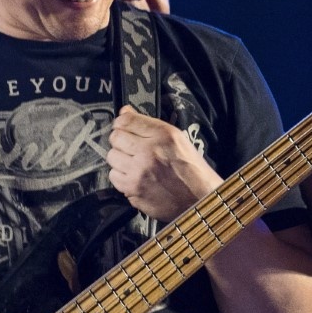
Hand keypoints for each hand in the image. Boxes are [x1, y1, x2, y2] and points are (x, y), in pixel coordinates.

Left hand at [106, 105, 221, 220]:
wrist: (199, 199)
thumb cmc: (191, 170)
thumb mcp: (177, 139)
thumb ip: (149, 125)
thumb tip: (125, 112)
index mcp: (163, 135)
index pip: (126, 120)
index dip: (122, 122)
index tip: (123, 126)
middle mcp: (149, 152)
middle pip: (115, 137)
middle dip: (121, 140)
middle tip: (131, 146)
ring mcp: (139, 172)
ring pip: (112, 156)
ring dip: (120, 158)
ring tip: (134, 163)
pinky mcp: (133, 189)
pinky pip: (113, 176)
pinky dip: (121, 176)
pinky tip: (134, 176)